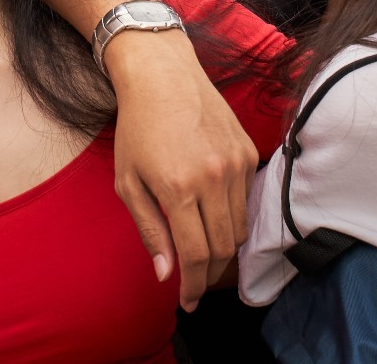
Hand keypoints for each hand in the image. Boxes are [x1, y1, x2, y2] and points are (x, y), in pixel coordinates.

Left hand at [107, 28, 258, 310]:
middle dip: (209, 274)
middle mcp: (213, 178)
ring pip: (240, 228)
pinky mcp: (248, 152)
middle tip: (195, 283)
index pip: (196, 256)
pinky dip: (232, 215)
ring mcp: (235, 164)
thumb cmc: (137, 128)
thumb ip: (149, 230)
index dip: (194, 286)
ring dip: (223, 248)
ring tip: (203, 251)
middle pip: (224, 248)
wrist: (163, 75)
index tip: (188, 302)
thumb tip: (165, 272)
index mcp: (178, 189)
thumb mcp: (128, 182)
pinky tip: (211, 212)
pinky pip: (247, 200)